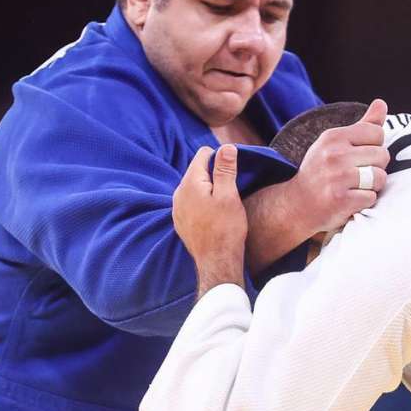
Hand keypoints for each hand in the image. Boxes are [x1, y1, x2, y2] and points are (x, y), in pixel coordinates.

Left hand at [173, 145, 247, 295]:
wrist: (216, 263)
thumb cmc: (226, 229)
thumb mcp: (229, 195)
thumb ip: (225, 169)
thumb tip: (226, 147)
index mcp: (190, 183)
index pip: (203, 154)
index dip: (220, 158)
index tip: (232, 173)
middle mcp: (178, 193)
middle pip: (198, 170)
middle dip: (214, 174)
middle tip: (231, 190)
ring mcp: (177, 208)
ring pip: (195, 187)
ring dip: (208, 189)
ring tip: (223, 205)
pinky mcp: (180, 221)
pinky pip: (191, 202)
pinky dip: (202, 203)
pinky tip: (214, 215)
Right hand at [287, 99, 389, 233]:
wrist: (295, 206)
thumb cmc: (320, 173)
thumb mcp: (334, 144)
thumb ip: (362, 125)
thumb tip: (381, 103)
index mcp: (333, 137)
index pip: (376, 132)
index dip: (374, 146)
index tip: (359, 157)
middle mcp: (334, 154)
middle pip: (382, 155)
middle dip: (376, 168)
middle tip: (356, 176)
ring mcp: (337, 177)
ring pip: (380, 177)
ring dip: (372, 187)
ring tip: (354, 188)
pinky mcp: (341, 200)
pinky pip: (371, 198)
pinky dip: (364, 203)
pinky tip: (349, 201)